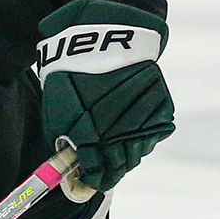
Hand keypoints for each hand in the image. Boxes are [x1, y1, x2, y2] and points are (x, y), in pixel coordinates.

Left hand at [37, 0, 175, 191]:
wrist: (105, 37)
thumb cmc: (73, 73)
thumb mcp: (58, 107)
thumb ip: (66, 137)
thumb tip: (73, 161)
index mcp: (93, 130)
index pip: (98, 168)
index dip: (93, 178)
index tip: (89, 181)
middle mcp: (122, 126)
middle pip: (122, 163)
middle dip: (110, 170)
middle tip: (102, 173)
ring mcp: (144, 116)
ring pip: (139, 150)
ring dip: (127, 155)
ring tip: (116, 154)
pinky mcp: (161, 105)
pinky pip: (153, 133)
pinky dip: (142, 137)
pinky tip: (130, 134)